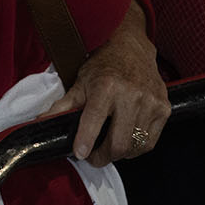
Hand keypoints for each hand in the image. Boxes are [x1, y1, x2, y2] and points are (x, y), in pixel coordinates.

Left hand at [38, 4, 169, 166]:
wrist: (131, 47)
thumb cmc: (103, 66)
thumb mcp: (80, 83)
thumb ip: (62, 106)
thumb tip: (41, 124)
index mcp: (107, 87)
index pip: (94, 120)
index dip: (86, 141)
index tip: (80, 153)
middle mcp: (132, 94)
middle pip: (118, 144)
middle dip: (102, 157)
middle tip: (93, 155)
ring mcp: (151, 102)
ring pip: (134, 147)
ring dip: (119, 153)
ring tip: (109, 146)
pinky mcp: (164, 108)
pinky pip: (149, 142)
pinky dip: (136, 147)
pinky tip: (126, 138)